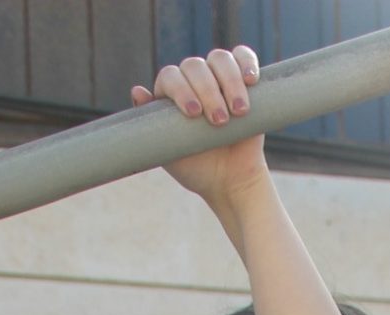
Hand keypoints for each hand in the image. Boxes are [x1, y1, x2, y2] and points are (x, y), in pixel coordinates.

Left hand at [131, 46, 264, 202]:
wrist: (232, 181)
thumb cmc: (198, 169)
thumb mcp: (171, 153)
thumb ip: (153, 127)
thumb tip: (137, 91)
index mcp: (172, 94)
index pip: (170, 76)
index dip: (180, 90)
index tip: (194, 114)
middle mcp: (193, 80)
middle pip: (195, 66)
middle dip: (207, 91)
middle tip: (219, 120)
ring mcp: (218, 77)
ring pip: (220, 59)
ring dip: (229, 81)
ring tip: (239, 111)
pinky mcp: (243, 79)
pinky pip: (244, 57)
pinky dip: (247, 63)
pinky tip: (251, 80)